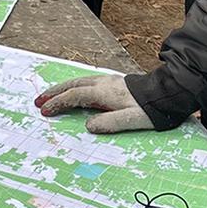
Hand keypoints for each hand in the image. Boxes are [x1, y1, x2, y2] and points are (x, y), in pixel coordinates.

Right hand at [34, 75, 152, 133]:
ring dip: (62, 88)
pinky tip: (75, 90)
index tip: (44, 111)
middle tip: (38, 100)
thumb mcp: (132, 120)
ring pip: (79, 81)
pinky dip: (74, 86)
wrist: (167, 93)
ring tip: (50, 95)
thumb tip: (88, 126)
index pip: (74, 96)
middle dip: (54, 92)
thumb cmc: (151, 109)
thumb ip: (109, 123)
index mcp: (104, 93)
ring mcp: (108, 81)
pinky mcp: (114, 83)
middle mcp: (103, 84)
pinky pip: (86, 82)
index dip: (58, 103)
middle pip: (72, 85)